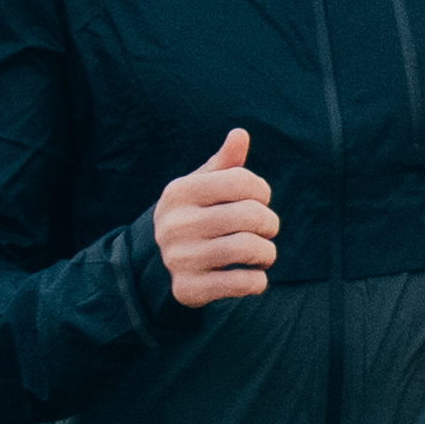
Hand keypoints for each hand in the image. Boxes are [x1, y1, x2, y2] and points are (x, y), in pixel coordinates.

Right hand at [151, 128, 278, 308]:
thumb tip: (240, 135)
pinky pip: (242, 283)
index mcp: (180, 192)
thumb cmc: (192, 216)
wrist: (155, 265)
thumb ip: (224, 163)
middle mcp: (176, 224)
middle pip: (250, 215)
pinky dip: (258, 281)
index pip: (242, 181)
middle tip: (266, 230)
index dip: (262, 190)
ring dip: (268, 253)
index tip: (259, 200)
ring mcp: (180, 258)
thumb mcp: (201, 186)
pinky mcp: (189, 288)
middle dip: (270, 223)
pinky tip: (254, 276)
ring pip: (249, 249)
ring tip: (263, 254)